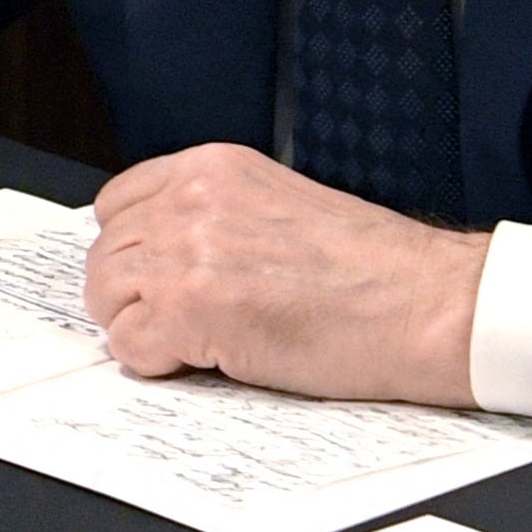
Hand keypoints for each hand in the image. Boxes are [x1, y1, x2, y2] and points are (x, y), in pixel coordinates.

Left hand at [84, 144, 483, 407]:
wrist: (428, 303)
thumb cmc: (373, 269)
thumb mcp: (277, 206)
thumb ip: (213, 216)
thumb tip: (160, 252)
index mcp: (210, 168)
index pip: (117, 204)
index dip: (132, 251)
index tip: (157, 278)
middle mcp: (190, 200)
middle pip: (104, 256)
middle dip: (132, 297)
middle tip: (181, 323)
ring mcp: (187, 252)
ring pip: (105, 300)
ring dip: (142, 329)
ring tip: (201, 341)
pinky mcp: (192, 308)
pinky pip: (129, 347)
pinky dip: (159, 364)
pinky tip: (211, 359)